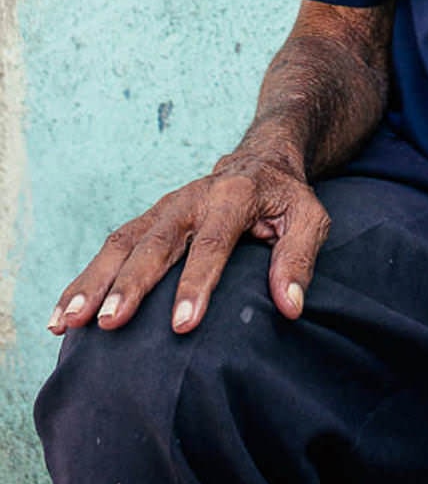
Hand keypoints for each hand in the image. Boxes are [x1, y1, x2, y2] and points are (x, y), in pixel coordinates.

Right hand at [47, 144, 330, 336]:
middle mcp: (191, 199)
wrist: (261, 158)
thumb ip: (300, 258)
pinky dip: (85, 280)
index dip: (197, 283)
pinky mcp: (148, 220)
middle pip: (156, 242)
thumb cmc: (286, 197)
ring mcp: (164, 208)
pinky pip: (111, 247)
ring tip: (68, 323)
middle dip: (130, 284)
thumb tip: (291, 306)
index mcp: (233, 195)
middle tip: (110, 324)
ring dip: (93, 283)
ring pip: (123, 243)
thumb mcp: (310, 218)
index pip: (213, 242)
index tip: (181, 325)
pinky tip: (61, 317)